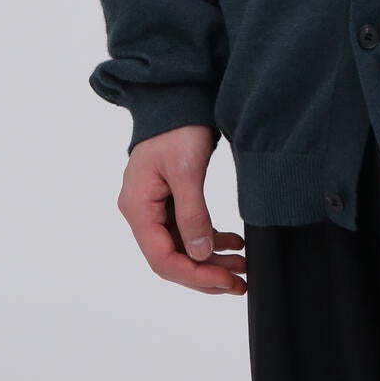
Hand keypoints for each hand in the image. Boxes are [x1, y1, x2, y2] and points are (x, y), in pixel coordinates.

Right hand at [117, 125, 246, 294]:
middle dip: (205, 274)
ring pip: (182, 247)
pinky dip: (210, 240)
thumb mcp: (186, 171)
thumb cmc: (176, 128)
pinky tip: (233, 244)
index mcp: (138, 208)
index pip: (162, 258)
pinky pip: (188, 230)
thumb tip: (200, 255)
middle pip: (172, 258)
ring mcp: (155, 207)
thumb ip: (192, 214)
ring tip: (241, 268)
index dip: (194, 275)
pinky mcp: (170, 199)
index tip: (224, 281)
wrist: (177, 97)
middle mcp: (142, 212)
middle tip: (238, 283)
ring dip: (211, 260)